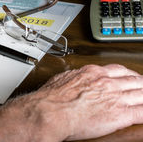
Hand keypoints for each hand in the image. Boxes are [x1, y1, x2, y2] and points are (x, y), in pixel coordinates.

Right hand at [24, 64, 142, 140]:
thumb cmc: (52, 98)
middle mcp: (107, 83)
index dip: (128, 74)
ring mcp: (116, 98)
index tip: (130, 78)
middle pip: (134, 80)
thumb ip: (74, 76)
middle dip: (141, 84)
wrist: (51, 112)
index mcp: (93, 72)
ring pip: (142, 94)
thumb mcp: (62, 78)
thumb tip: (74, 77)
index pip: (119, 70)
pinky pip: (142, 112)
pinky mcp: (121, 115)